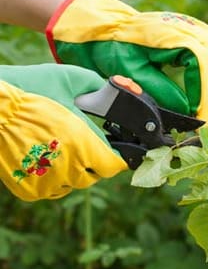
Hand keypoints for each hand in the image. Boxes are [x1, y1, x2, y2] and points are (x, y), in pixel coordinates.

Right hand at [0, 64, 126, 200]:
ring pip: (74, 183)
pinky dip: (53, 178)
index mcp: (84, 144)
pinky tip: (46, 159)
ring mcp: (49, 182)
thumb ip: (99, 87)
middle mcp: (69, 168)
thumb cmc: (28, 89)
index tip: (113, 150)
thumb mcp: (69, 79)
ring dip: (73, 170)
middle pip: (95, 175)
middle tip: (81, 143)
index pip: (114, 165)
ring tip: (60, 148)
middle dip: (94, 161)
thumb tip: (119, 90)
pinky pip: (52, 189)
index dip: (116, 157)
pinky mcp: (30, 190)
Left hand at [46, 0, 207, 124]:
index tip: (198, 117)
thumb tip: (188, 112)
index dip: (204, 93)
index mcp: (171, 35)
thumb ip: (160, 92)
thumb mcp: (129, 74)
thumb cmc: (110, 50)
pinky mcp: (193, 34)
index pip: (201, 64)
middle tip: (207, 118)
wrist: (101, 29)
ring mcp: (191, 28)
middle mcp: (186, 27)